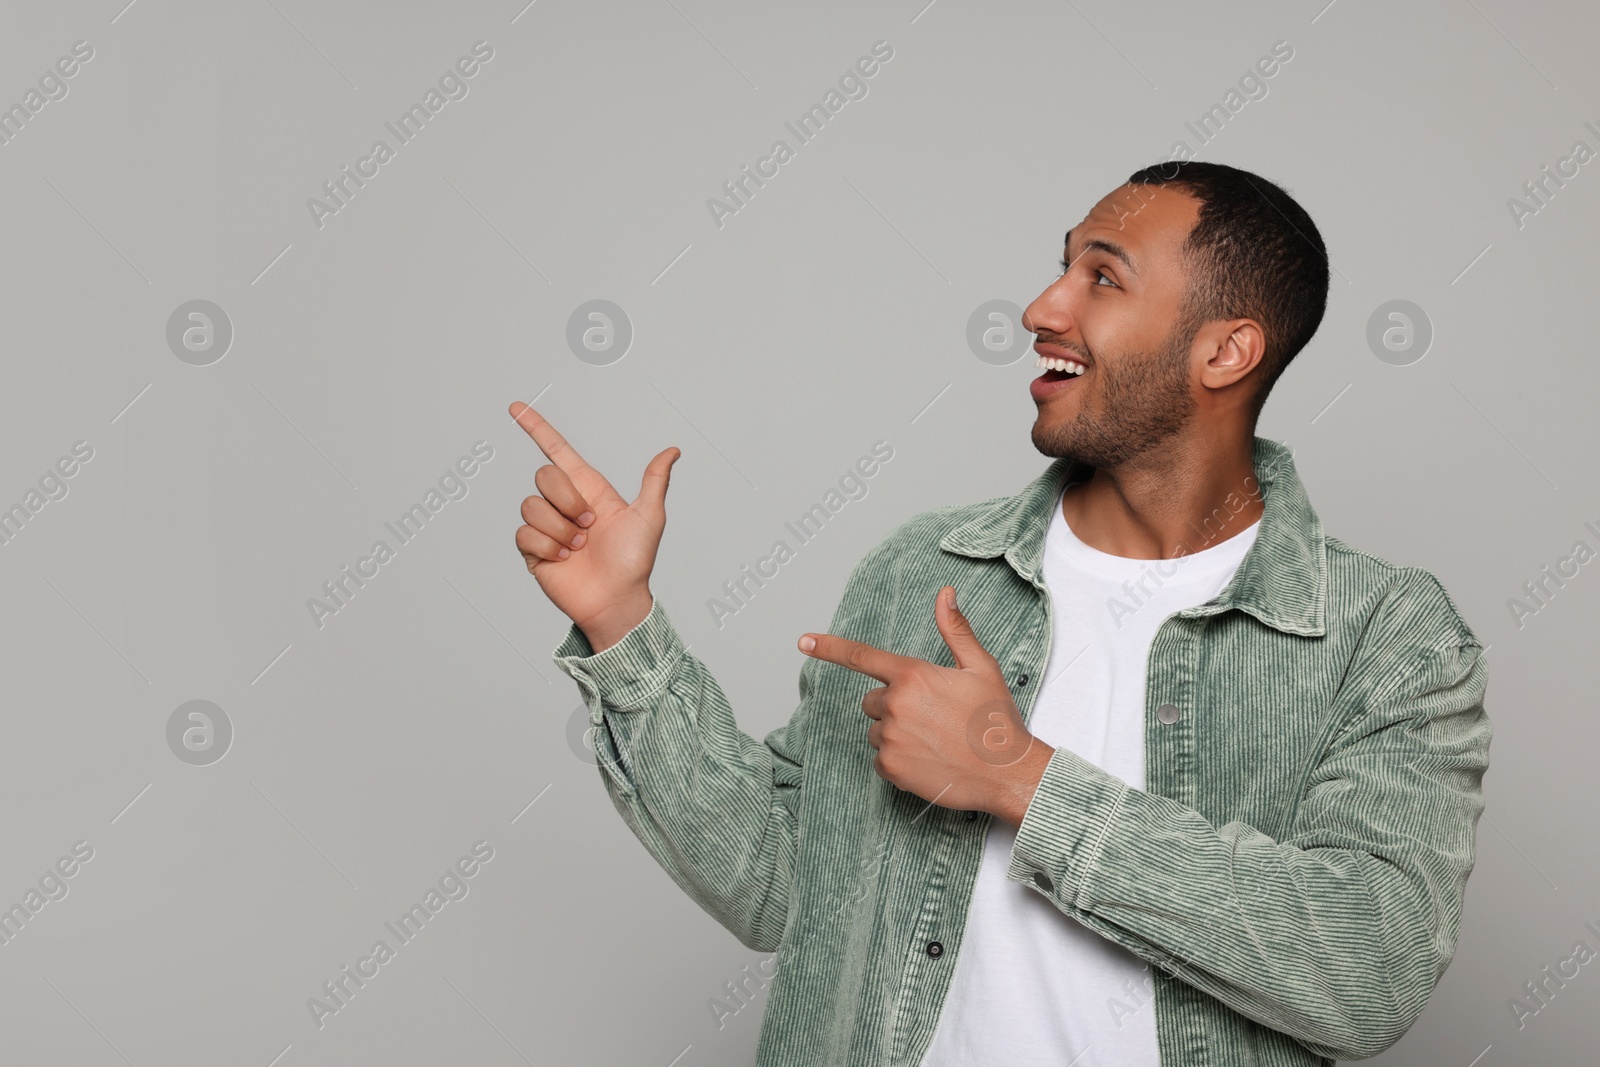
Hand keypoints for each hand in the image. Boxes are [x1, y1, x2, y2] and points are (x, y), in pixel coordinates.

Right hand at [509, 401, 679, 651]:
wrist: (616, 600)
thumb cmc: (634, 562)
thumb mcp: (649, 516)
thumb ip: (655, 481)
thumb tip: (672, 451)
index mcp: (589, 489)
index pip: (557, 451)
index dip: (537, 428)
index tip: (516, 407)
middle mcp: (565, 504)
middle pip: (544, 476)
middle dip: (568, 500)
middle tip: (590, 525)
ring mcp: (548, 527)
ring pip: (532, 506)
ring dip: (561, 530)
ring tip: (580, 548)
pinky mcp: (534, 549)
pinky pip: (525, 534)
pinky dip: (548, 548)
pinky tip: (565, 560)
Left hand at [797, 586, 1054, 824]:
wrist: (1007, 773)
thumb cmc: (995, 719)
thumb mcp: (981, 667)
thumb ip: (955, 629)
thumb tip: (945, 593)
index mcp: (913, 675)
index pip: (862, 656)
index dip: (829, 647)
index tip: (803, 641)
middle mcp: (895, 705)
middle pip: (873, 700)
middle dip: (895, 705)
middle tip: (932, 717)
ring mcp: (890, 738)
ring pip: (877, 730)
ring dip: (897, 733)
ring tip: (934, 741)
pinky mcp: (890, 768)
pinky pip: (880, 758)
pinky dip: (898, 760)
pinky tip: (928, 761)